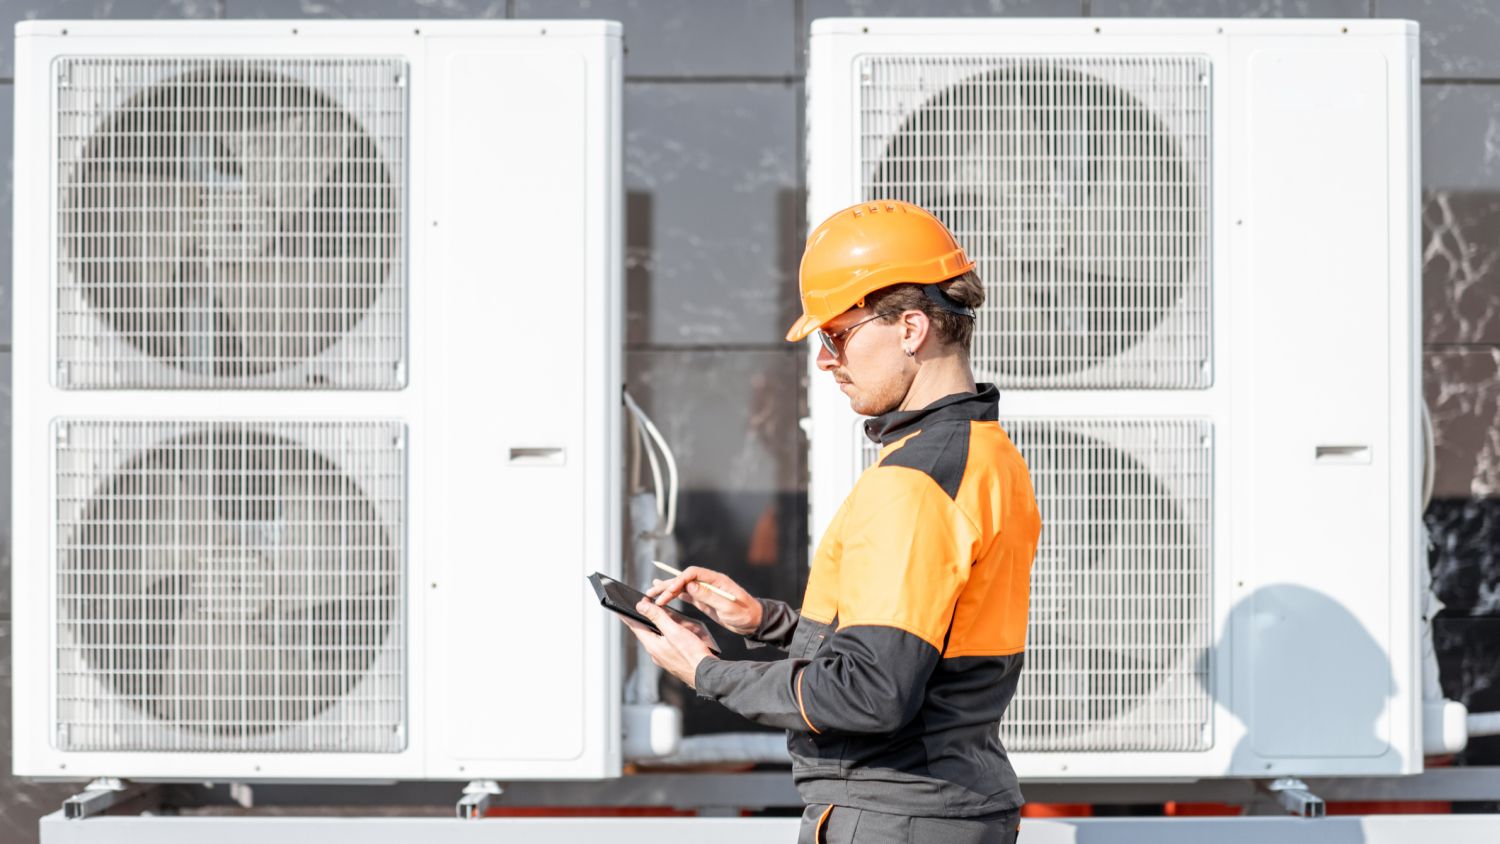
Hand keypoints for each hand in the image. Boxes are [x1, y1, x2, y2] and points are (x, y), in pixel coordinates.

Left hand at [621, 599, 714, 688]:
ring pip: (656, 637)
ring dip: (657, 626)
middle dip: (644, 618)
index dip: (628, 615)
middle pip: (645, 631)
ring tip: (662, 615)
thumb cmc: (691, 654)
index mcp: (652, 645)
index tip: (620, 606)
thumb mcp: (674, 631)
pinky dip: (666, 634)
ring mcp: (663, 657)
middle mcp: (654, 653)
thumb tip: (640, 606)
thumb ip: (657, 617)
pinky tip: (675, 631)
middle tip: (644, 606)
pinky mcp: (672, 660)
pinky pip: (665, 644)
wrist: (706, 674)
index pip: (634, 626)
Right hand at [645, 566, 762, 636]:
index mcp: (716, 580)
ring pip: (683, 587)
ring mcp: (706, 590)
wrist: (754, 622)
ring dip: (668, 589)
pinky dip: (675, 595)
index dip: (678, 580)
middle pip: (684, 579)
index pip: (692, 574)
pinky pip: (687, 594)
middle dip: (668, 585)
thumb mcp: (728, 607)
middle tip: (652, 594)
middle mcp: (709, 582)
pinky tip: (664, 595)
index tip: (669, 592)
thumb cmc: (745, 614)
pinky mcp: (704, 600)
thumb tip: (691, 585)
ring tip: (652, 593)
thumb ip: (709, 596)